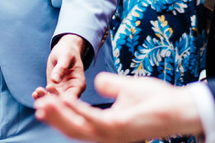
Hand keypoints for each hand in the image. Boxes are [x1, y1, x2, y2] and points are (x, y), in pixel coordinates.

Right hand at [34, 73, 202, 142]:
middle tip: (37, 106)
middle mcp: (108, 134)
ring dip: (59, 116)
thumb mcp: (126, 88)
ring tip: (44, 104)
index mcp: (108, 127)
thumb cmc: (157, 100)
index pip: (79, 122)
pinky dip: (77, 111)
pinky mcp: (119, 128)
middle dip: (54, 118)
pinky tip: (65, 100)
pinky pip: (93, 120)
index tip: (46, 102)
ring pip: (78, 128)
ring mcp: (113, 134)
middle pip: (74, 129)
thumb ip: (110, 86)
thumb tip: (98, 81)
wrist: (178, 106)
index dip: (61, 114)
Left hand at [36, 34, 86, 100]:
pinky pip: (48, 96)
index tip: (50, 89)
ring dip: (45, 99)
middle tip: (41, 92)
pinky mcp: (54, 90)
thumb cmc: (67, 51)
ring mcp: (63, 91)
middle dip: (51, 99)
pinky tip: (35, 94)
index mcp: (79, 84)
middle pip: (63, 101)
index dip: (62, 96)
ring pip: (54, 101)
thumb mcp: (65, 57)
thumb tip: (55, 80)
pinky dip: (42, 97)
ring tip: (36, 92)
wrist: (63, 50)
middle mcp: (72, 90)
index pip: (73, 95)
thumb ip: (61, 68)